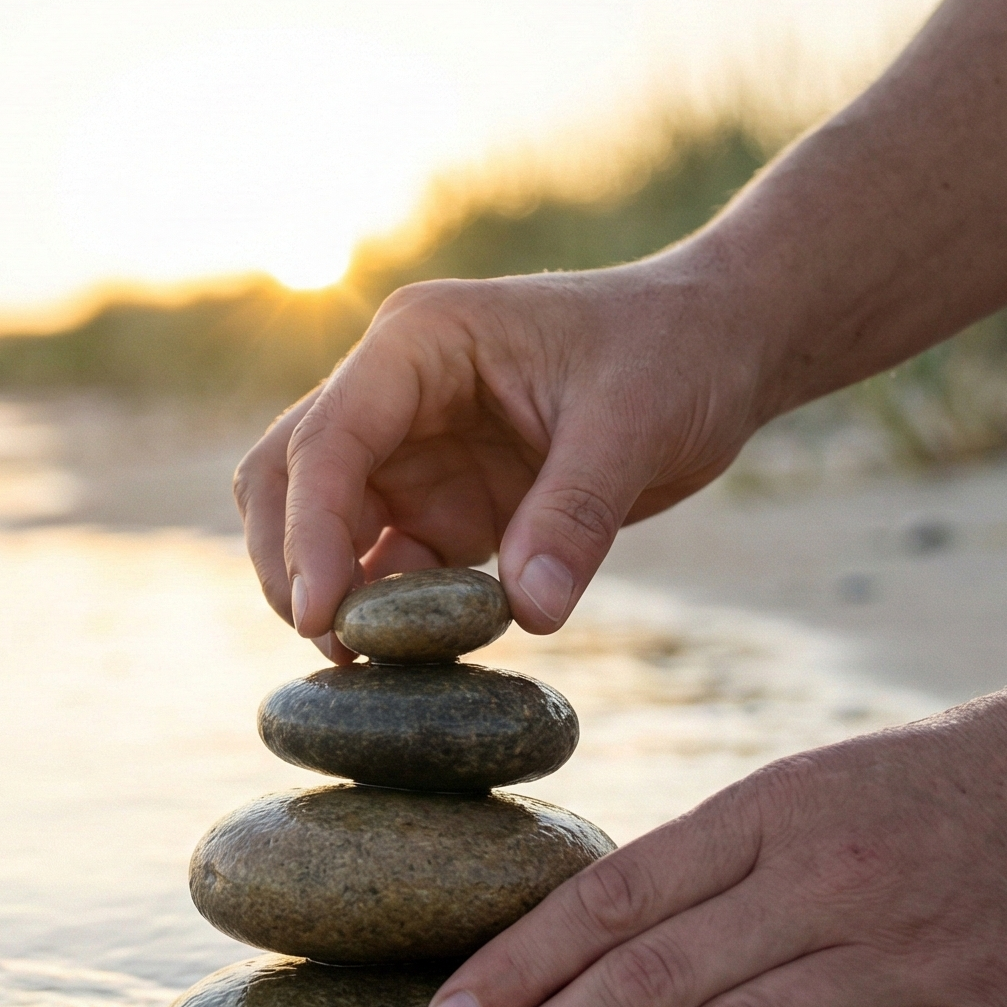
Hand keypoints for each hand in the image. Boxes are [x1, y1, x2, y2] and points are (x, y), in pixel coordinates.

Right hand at [234, 265, 766, 656]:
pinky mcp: (442, 504)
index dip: (309, 530)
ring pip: (322, 527)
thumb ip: (574, 513)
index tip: (320, 616)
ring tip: (367, 664)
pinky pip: (388, 568)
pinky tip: (415, 658)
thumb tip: (530, 614)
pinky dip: (388, 614)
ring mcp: (412, 450)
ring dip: (331, 592)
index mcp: (417, 342)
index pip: (326, 440)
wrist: (719, 347)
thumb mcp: (635, 422)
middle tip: (331, 646)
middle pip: (287, 477)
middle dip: (290, 561)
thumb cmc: (674, 350)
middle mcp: (393, 392)